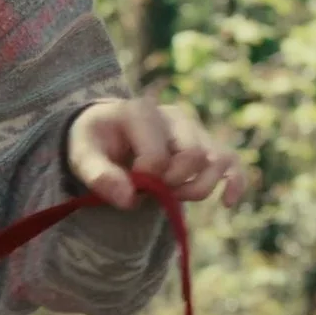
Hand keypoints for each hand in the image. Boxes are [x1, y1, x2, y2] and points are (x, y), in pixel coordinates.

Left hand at [66, 96, 246, 211]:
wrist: (104, 131)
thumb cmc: (93, 142)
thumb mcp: (81, 154)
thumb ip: (98, 175)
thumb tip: (129, 199)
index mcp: (141, 112)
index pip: (157, 156)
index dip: (145, 181)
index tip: (128, 184)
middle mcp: (173, 115)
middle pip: (194, 155)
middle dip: (174, 184)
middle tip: (151, 192)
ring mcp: (193, 128)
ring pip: (217, 159)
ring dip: (200, 187)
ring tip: (174, 195)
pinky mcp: (204, 142)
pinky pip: (231, 160)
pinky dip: (234, 182)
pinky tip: (228, 203)